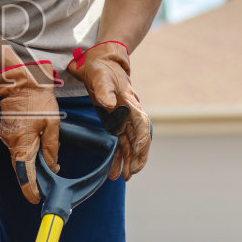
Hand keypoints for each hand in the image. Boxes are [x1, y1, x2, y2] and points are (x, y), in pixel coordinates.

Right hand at [0, 62, 60, 203]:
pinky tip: (37, 148)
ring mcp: (7, 138)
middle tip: (47, 185)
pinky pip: (18, 148)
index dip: (31, 190)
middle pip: (22, 168)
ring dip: (32, 163)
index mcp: (23, 144)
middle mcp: (11, 144)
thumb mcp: (52, 124)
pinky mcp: (7, 133)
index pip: (25, 174)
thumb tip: (53, 166)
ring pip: (21, 158)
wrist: (20, 82)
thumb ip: (52, 148)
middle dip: (34, 177)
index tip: (36, 200)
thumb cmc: (37, 100)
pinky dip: (27, 152)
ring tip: (45, 164)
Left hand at [67, 43, 152, 180]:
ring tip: (123, 177)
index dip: (142, 140)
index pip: (142, 124)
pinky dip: (118, 157)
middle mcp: (130, 114)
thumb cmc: (101, 69)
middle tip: (130, 173)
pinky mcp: (116, 124)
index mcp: (130, 104)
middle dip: (137, 157)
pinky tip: (114, 171)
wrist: (99, 64)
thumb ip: (104, 90)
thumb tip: (110, 104)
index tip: (138, 154)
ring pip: (130, 145)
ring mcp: (124, 120)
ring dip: (128, 161)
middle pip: (139, 139)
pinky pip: (120, 144)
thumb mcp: (100, 76)